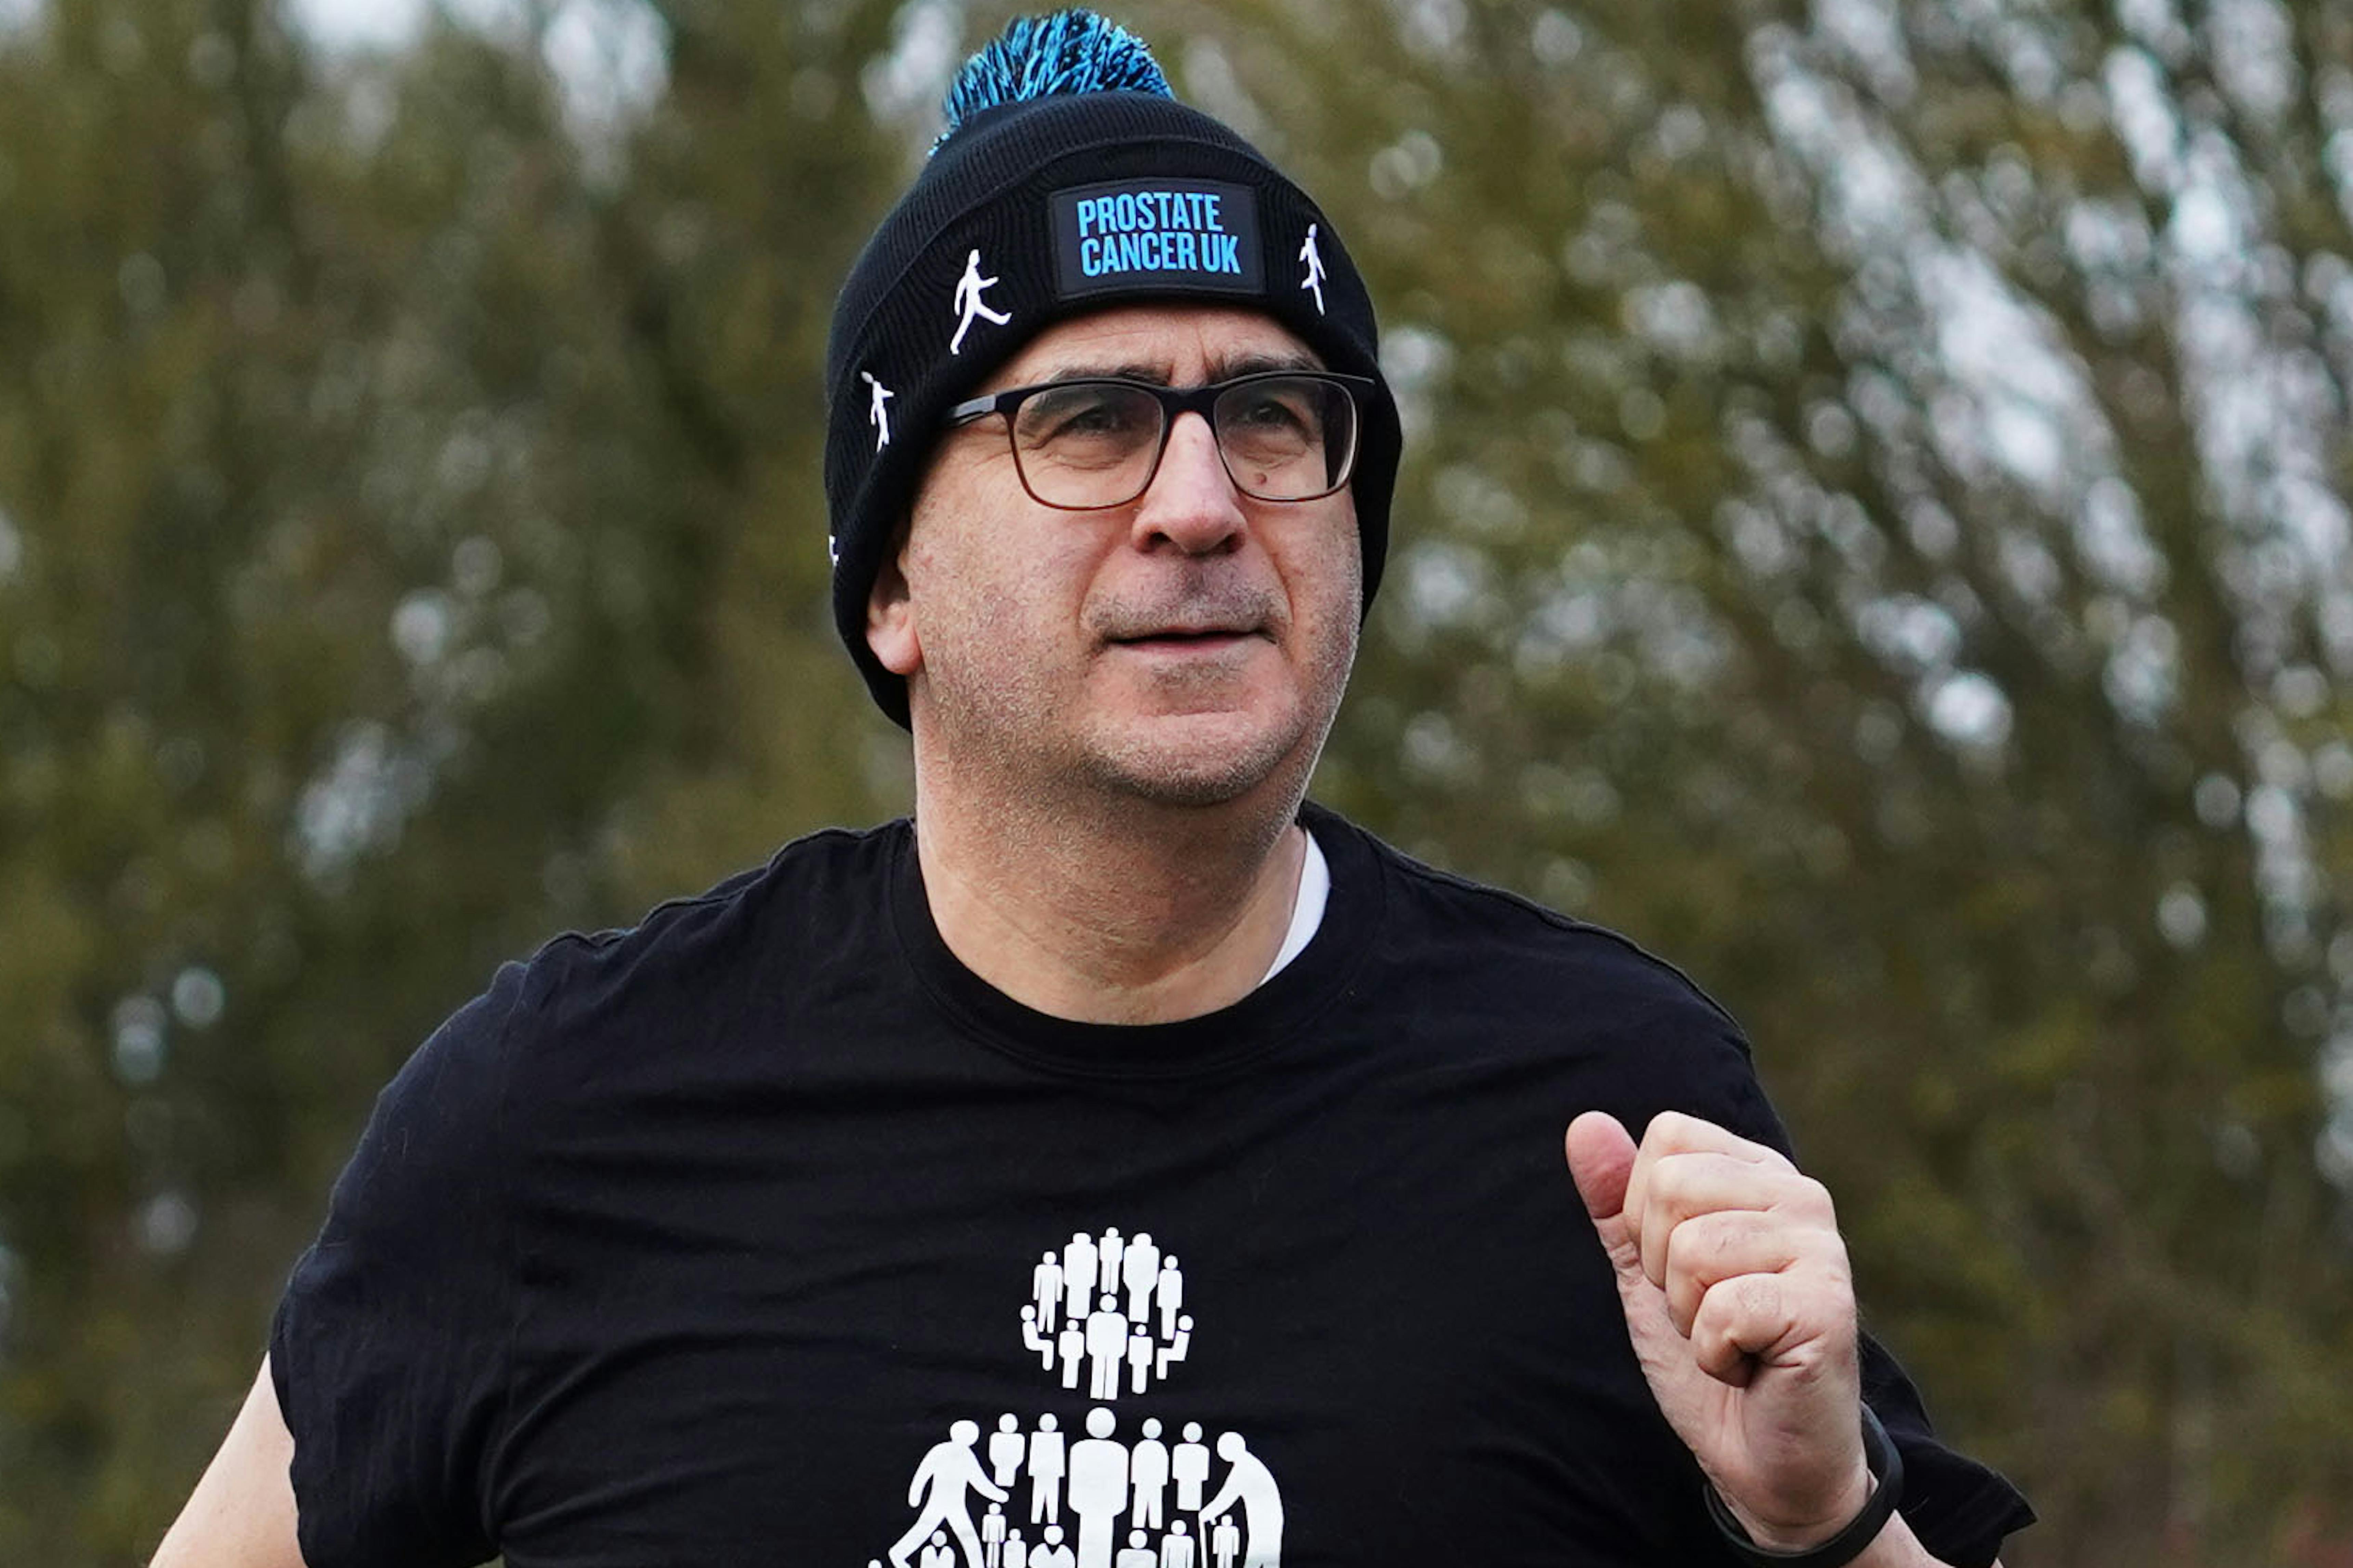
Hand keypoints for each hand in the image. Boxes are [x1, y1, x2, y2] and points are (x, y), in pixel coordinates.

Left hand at [1564, 1109, 1871, 1550]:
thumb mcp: (1644, 1272)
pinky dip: (1716, 1352)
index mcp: (1758, 1173)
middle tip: (1707, 1311)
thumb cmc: (1710, 1357)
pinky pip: (1723, 1308)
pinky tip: (1752, 1366)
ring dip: (1690, 1315)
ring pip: (1691, 1249)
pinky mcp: (1827, 1306)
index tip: (1682, 1269)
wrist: (1766, 1459)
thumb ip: (1613, 1199)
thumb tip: (1584, 1123)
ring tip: (1732, 1338)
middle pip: (1670, 1186)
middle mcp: (1798, 1195)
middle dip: (1662, 1267)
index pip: (1668, 1138)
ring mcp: (1820, 1248)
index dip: (1645, 1214)